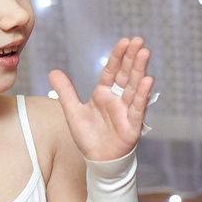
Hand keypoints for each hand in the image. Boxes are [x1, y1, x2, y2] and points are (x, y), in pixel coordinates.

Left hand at [49, 38, 153, 162]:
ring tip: (144, 53)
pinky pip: (138, 107)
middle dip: (132, 57)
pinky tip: (147, 80)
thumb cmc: (88, 137)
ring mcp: (127, 110)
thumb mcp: (72, 111)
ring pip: (133, 87)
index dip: (117, 56)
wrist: (98, 161)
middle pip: (125, 74)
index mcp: (103, 94)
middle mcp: (117, 99)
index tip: (124, 41)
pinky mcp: (133, 124)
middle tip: (139, 40)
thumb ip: (65, 91)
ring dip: (139, 70)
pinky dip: (142, 94)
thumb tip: (53, 71)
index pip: (111, 71)